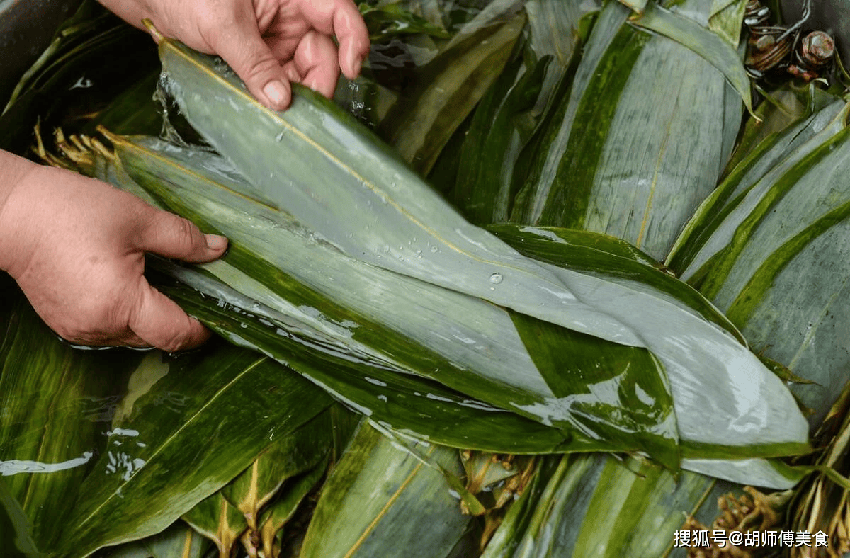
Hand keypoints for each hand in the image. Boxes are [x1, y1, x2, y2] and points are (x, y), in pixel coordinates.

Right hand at [0, 154, 227, 350]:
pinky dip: (127, 314)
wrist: (9, 214)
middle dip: (179, 319)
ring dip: (152, 317)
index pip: (176, 333)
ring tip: (162, 282)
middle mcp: (101, 327)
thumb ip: (183, 239)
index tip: (220, 311)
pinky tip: (131, 285)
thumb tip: (220, 249)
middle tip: (196, 289)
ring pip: (133, 336)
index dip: (204, 327)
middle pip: (156, 338)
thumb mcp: (138, 218)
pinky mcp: (66, 324)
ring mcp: (80, 330)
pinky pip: (110, 329)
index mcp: (122, 304)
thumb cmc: (72, 212)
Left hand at [101, 0, 370, 108]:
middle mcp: (290, 15)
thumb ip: (254, 62)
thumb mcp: (221, 26)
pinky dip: (276, 100)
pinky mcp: (260, 60)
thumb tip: (282, 102)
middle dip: (316, 83)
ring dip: (295, 97)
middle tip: (304, 113)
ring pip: (302, 73)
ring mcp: (276, 39)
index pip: (337, 13)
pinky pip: (278, 82)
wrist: (147, 0)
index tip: (351, 70)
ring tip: (284, 120)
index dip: (353, 40)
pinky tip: (271, 116)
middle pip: (322, 52)